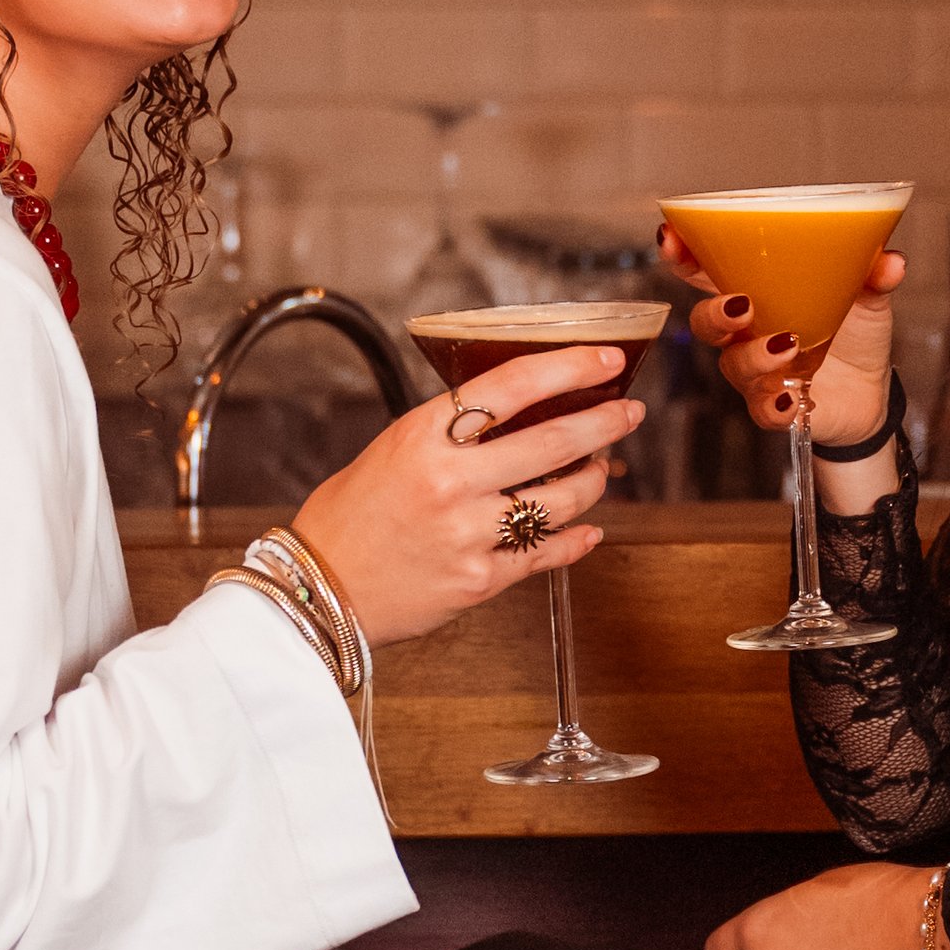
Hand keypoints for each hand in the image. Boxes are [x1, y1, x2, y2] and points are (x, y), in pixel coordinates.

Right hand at [294, 345, 643, 648]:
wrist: (320, 590)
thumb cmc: (351, 516)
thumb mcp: (392, 449)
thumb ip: (450, 431)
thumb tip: (517, 408)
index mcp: (423, 436)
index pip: (511, 386)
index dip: (568, 368)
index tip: (605, 359)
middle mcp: (450, 481)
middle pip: (552, 441)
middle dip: (604, 423)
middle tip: (628, 412)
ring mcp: (468, 533)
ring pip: (562, 500)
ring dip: (594, 480)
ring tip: (600, 469)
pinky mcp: (480, 580)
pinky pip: (547, 553)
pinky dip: (577, 538)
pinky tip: (589, 528)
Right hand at [657, 222, 905, 455]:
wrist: (872, 395)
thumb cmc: (854, 336)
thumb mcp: (867, 299)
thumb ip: (872, 276)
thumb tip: (891, 260)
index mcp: (758, 294)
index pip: (706, 272)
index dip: (683, 256)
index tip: (672, 238)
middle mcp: (747, 333)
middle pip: (705, 321)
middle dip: (714, 312)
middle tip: (743, 305)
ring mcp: (758, 373)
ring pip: (732, 365)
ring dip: (754, 355)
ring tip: (788, 345)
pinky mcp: (775, 407)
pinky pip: (761, 410)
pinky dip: (774, 404)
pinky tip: (794, 395)